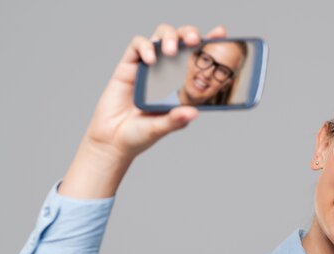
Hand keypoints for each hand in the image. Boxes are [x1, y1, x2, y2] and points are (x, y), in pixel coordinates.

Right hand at [58, 24, 226, 198]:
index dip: (210, 43)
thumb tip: (193, 113)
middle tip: (194, 40)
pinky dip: (145, 47)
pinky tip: (150, 61)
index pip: (199, 58)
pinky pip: (138, 46)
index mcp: (181, 85)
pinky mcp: (129, 66)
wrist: (112, 140)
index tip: (221, 34)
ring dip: (168, 37)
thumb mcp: (160, 129)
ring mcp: (148, 67)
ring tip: (171, 51)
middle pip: (181, 40)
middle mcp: (167, 72)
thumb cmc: (140, 135)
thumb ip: (175, 120)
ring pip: (161, 36)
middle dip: (189, 34)